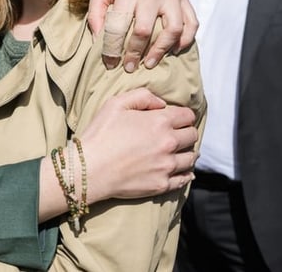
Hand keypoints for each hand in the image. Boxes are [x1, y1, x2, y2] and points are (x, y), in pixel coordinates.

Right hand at [77, 88, 197, 200]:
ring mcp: (167, 166)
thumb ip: (142, 96)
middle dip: (185, 132)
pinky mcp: (162, 184)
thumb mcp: (115, 104)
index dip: (183, 116)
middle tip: (176, 135)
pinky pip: (184, 179)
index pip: (187, 116)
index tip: (177, 119)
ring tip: (178, 152)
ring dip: (186, 153)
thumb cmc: (100, 134)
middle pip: (192, 136)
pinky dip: (185, 174)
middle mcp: (169, 143)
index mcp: (160, 122)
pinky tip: (182, 171)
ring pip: (191, 158)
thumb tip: (161, 104)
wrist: (89, 169)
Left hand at [87, 0, 197, 71]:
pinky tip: (174, 50)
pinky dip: (186, 40)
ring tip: (150, 63)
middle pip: (145, 30)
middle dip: (136, 53)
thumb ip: (95, 13)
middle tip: (129, 67)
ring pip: (173, 29)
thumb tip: (97, 40)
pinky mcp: (185, 0)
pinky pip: (192, 23)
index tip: (110, 63)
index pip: (118, 26)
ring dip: (162, 50)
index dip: (112, 48)